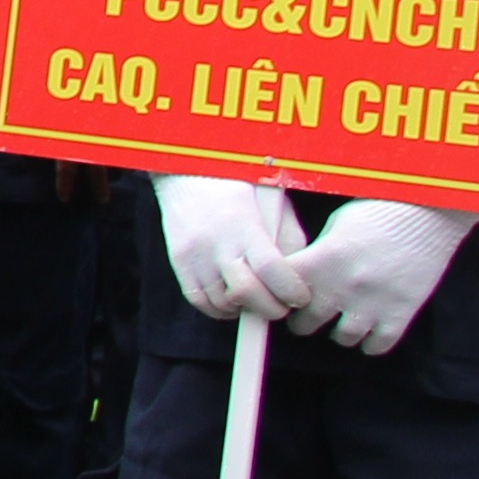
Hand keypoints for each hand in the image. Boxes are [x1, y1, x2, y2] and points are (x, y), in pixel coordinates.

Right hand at [154, 176, 311, 324]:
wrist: (186, 170)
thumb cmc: (237, 183)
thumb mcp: (273, 203)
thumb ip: (289, 238)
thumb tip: (299, 274)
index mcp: (244, 224)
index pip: (271, 270)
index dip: (291, 291)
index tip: (300, 297)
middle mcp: (216, 242)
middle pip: (246, 292)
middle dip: (271, 308)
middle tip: (281, 305)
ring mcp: (194, 254)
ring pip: (222, 302)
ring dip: (244, 308)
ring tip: (256, 299)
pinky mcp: (178, 261)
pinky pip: (198, 300)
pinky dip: (219, 308)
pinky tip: (231, 299)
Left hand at [290, 199, 474, 354]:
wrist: (426, 213)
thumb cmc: (377, 212)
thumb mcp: (334, 226)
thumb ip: (315, 255)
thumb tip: (296, 276)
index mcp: (318, 261)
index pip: (279, 293)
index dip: (277, 296)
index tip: (283, 295)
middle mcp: (340, 287)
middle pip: (305, 323)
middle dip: (304, 320)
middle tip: (309, 314)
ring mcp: (371, 304)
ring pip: (342, 338)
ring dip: (340, 331)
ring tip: (343, 321)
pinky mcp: (401, 314)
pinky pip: (378, 346)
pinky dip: (372, 343)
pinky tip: (371, 330)